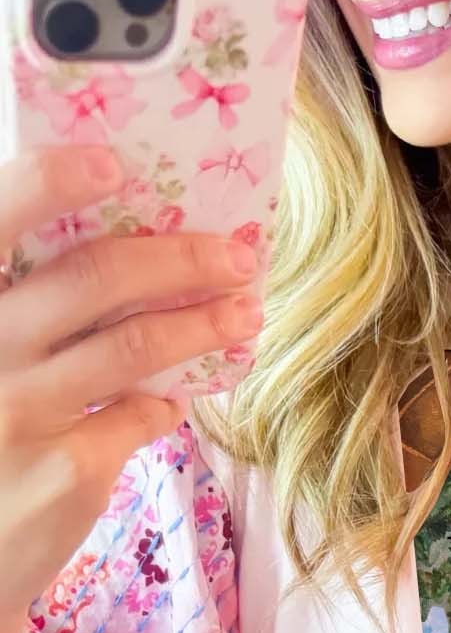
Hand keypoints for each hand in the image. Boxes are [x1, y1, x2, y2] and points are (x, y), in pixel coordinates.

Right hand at [0, 142, 264, 617]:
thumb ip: (25, 312)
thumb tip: (128, 256)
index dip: (50, 183)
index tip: (112, 163)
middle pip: (92, 279)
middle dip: (178, 258)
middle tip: (235, 254)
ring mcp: (20, 411)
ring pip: (135, 347)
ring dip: (203, 324)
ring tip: (245, 313)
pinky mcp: (67, 469)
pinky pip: (141, 416)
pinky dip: (166, 405)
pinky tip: (174, 403)